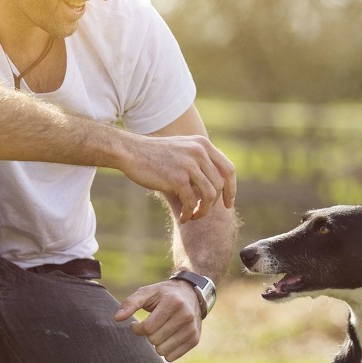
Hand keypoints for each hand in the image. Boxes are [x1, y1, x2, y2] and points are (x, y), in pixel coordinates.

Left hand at [114, 280, 203, 361]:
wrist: (190, 294)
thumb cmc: (163, 294)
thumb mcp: (147, 293)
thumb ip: (130, 303)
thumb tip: (116, 318)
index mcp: (173, 302)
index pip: (147, 328)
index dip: (137, 328)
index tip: (137, 323)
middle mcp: (186, 315)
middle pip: (154, 340)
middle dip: (148, 335)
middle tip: (151, 326)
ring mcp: (192, 328)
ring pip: (162, 351)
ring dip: (156, 344)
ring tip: (160, 332)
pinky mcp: (195, 339)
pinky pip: (171, 357)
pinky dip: (166, 351)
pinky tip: (168, 338)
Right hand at [118, 133, 236, 222]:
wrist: (130, 152)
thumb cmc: (154, 154)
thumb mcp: (182, 149)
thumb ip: (199, 161)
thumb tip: (216, 184)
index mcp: (203, 145)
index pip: (228, 169)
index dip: (231, 189)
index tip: (228, 203)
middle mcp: (199, 152)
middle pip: (220, 185)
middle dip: (214, 204)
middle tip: (201, 212)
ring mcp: (189, 165)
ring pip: (210, 196)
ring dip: (203, 211)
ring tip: (193, 216)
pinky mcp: (177, 178)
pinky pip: (192, 202)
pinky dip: (189, 214)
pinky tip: (184, 218)